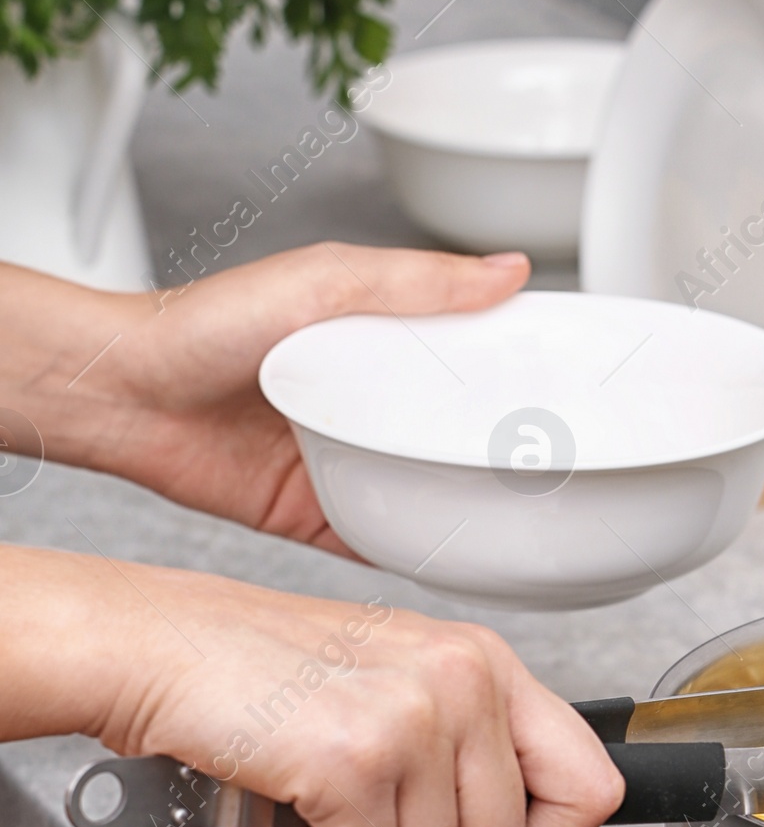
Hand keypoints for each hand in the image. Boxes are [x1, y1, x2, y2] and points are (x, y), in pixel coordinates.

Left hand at [0, 243, 528, 552]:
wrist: (125, 393)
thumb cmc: (205, 324)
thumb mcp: (326, 280)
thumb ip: (418, 281)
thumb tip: (507, 270)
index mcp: (380, 338)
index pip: (470, 352)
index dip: (520, 365)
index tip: (575, 379)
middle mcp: (369, 401)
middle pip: (457, 427)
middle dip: (506, 444)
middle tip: (567, 457)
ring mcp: (346, 459)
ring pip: (427, 487)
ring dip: (469, 500)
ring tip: (531, 512)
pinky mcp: (315, 512)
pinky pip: (379, 538)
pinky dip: (416, 549)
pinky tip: (458, 556)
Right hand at [9, 546, 624, 826]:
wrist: (161, 647)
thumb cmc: (262, 674)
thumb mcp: (399, 687)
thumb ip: (469, 751)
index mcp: (487, 663)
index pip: (592, 785)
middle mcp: (465, 681)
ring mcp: (415, 717)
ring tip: (312, 814)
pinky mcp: (356, 759)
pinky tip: (277, 820)